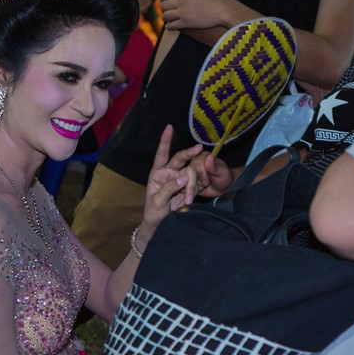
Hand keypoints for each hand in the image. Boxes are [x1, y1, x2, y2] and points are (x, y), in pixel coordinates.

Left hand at [140, 126, 200, 241]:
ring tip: (188, 200)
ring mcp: (179, 180)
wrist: (161, 227)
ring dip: (192, 185)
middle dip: (190, 152)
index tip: (169, 127)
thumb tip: (182, 176)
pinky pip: (196, 184)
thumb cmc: (154, 213)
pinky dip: (196, 190)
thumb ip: (168, 188)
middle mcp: (169, 173)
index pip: (161, 154)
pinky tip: (191, 200)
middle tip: (199, 149)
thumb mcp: (157, 202)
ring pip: (191, 172)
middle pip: (180, 158)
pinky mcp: (188, 188)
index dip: (165, 140)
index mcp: (157, 173)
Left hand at [159, 0, 233, 31]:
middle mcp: (181, 1)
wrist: (224, 10)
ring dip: (165, 17)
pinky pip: (171, 26)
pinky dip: (169, 27)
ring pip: (165, 16)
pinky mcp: (186, 23)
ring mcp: (183, 12)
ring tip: (167, 19)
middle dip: (163, 8)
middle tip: (165, 10)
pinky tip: (170, 26)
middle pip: (163, 5)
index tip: (164, 2)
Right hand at [181, 151, 232, 199]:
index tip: (206, 182)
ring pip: (184, 180)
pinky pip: (183, 187)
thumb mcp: (222, 173)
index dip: (201, 174)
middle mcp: (194, 162)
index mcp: (203, 157)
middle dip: (194, 183)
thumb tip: (209, 157)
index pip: (196, 164)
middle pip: (188, 172)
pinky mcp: (186, 180)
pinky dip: (189, 192)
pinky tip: (196, 193)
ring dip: (191, 188)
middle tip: (204, 186)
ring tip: (200, 190)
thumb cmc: (224, 177)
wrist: (222, 187)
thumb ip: (215, 167)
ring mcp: (189, 171)